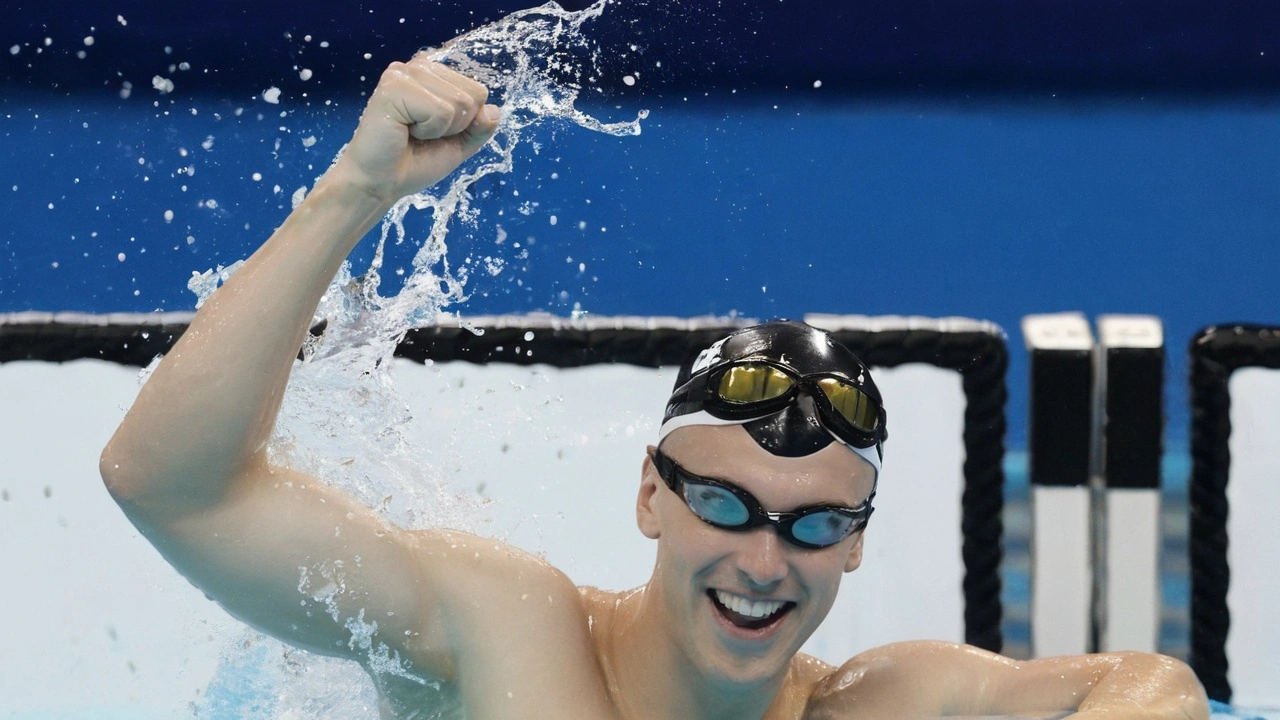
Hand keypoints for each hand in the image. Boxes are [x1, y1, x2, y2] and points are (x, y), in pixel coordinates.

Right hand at [332, 54, 499, 202]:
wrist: (382, 183)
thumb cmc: (414, 162)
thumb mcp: (458, 144)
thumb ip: (480, 127)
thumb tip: (493, 111)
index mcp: (433, 74)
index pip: (478, 91)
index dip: (465, 122)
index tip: (435, 132)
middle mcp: (418, 67)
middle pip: (473, 96)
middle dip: (455, 126)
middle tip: (422, 134)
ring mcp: (403, 74)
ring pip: (459, 103)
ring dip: (440, 129)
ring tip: (412, 133)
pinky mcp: (393, 88)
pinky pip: (440, 111)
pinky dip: (428, 130)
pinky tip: (404, 130)